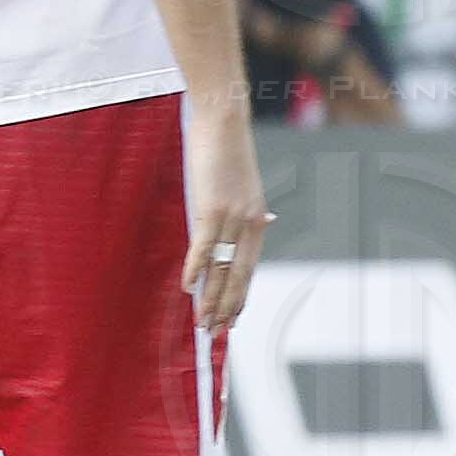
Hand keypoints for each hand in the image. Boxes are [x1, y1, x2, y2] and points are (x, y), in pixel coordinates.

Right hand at [183, 104, 272, 330]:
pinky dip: (195, 269)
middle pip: (237, 277)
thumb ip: (254, 209)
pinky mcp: (211, 208)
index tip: (232, 319)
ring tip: (202, 322)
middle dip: (225, 308)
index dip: (240, 297)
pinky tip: (187, 288)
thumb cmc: (230, 152)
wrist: (224, 122)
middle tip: (215, 334)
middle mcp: (250, 223)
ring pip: (221, 268)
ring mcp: (231, 217)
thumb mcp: (248, 185)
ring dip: (210, 299)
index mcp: (258, 220)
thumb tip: (268, 222)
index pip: (249, 269)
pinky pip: (203, 247)